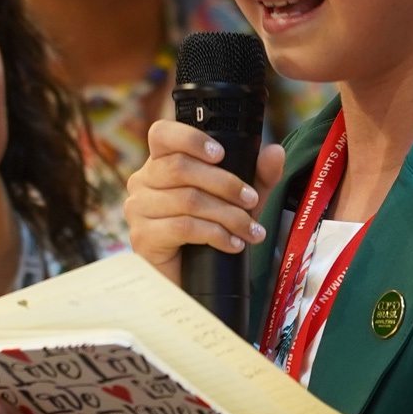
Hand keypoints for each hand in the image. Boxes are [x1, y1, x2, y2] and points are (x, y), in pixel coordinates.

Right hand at [123, 119, 283, 283]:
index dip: (190, 138)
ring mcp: (138, 209)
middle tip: (251, 200)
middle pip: (180, 167)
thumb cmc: (210, 231)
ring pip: (187, 199)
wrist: (193, 279)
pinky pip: (183, 227)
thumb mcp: (240, 200)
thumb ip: (258, 174)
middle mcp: (142, 180)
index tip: (221, 153)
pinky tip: (233, 244)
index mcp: (160, 162)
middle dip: (224, 183)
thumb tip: (275, 152)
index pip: (162, 134)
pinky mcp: (142, 237)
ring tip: (249, 229)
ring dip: (227, 215)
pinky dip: (215, 234)